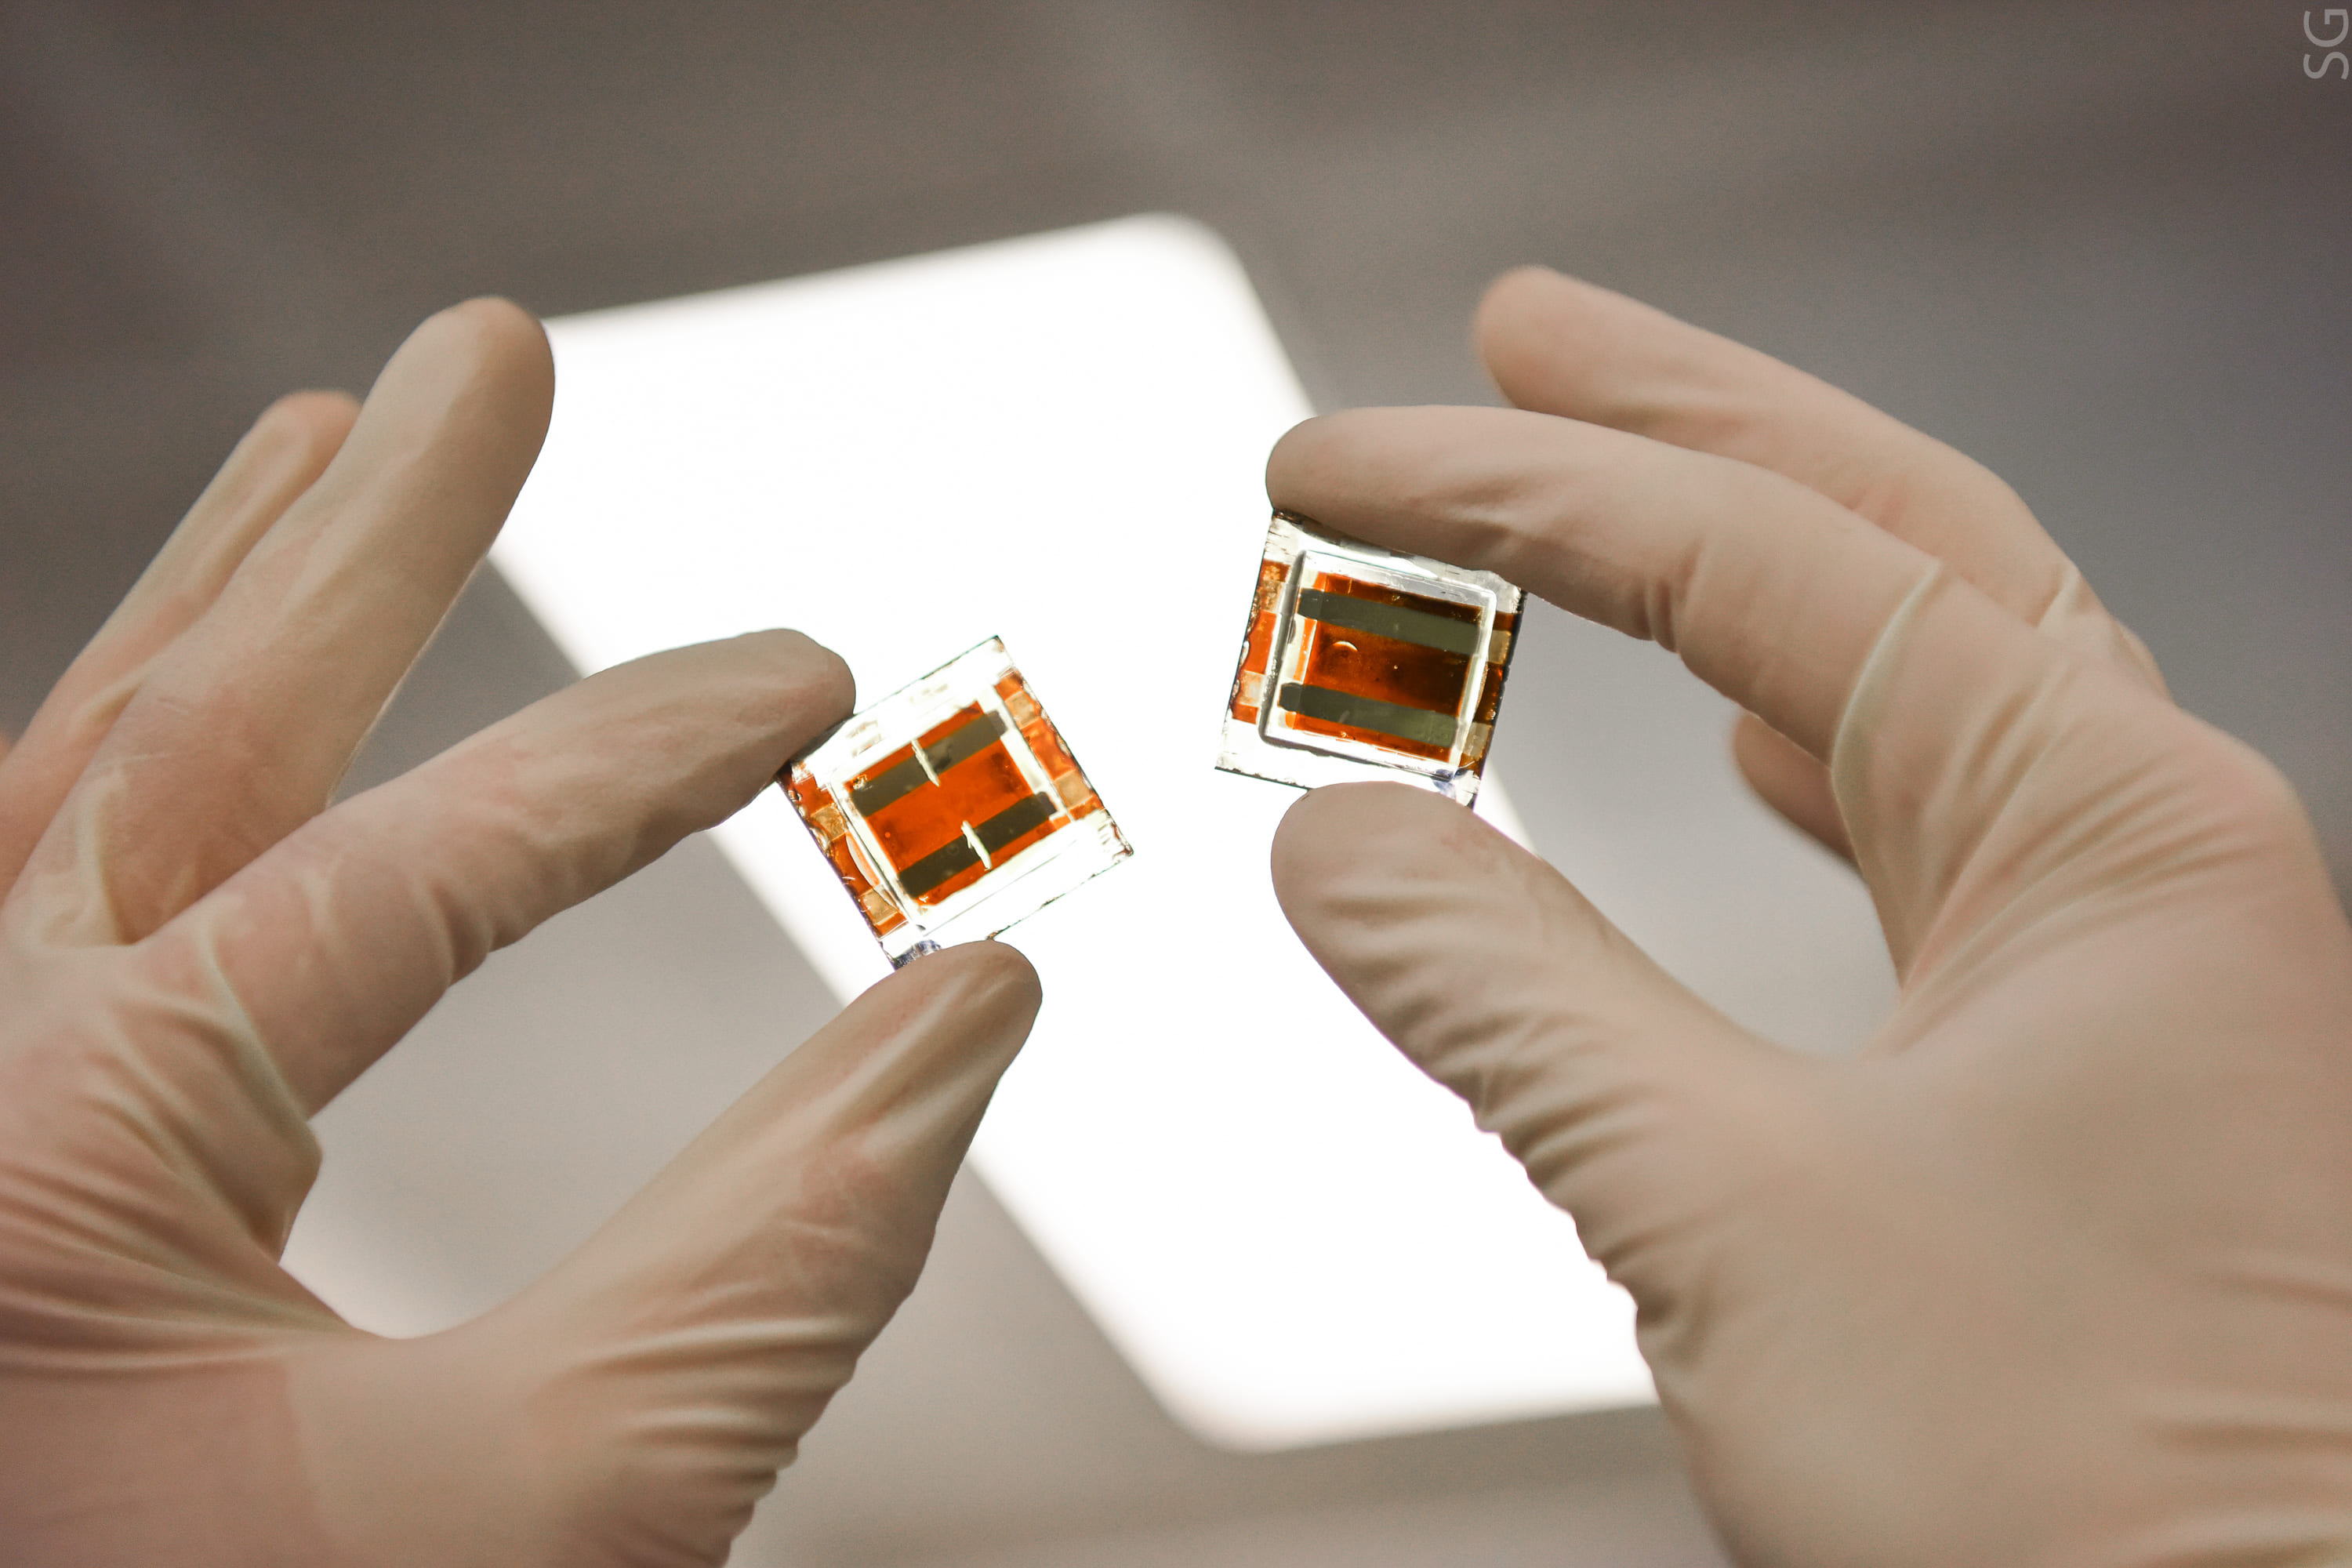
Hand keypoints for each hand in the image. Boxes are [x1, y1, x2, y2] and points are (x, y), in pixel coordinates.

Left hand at [0, 301, 1038, 1566]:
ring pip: (75, 788)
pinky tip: (211, 690)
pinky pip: (49, 898)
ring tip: (332, 440)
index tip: (818, 686)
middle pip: (172, 732)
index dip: (632, 756)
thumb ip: (781, 1252)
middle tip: (487, 354)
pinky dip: (151, 758)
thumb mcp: (553, 1524)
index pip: (390, 877)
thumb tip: (967, 1006)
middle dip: (361, 531)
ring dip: (221, 598)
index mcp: (44, 1163)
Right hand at [1267, 268, 2351, 1564]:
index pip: (1759, 569)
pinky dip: (1800, 751)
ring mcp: (2123, 945)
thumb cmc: (2087, 1502)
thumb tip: (1341, 844)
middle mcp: (2137, 847)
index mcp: (2102, 827)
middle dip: (1677, 422)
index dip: (1513, 498)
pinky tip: (1736, 752)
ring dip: (1734, 566)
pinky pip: (1923, 829)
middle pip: (1884, 538)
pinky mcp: (2078, 1054)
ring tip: (1590, 483)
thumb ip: (1515, 996)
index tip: (1331, 469)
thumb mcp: (1731, 1212)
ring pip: (1904, 671)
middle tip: (1510, 339)